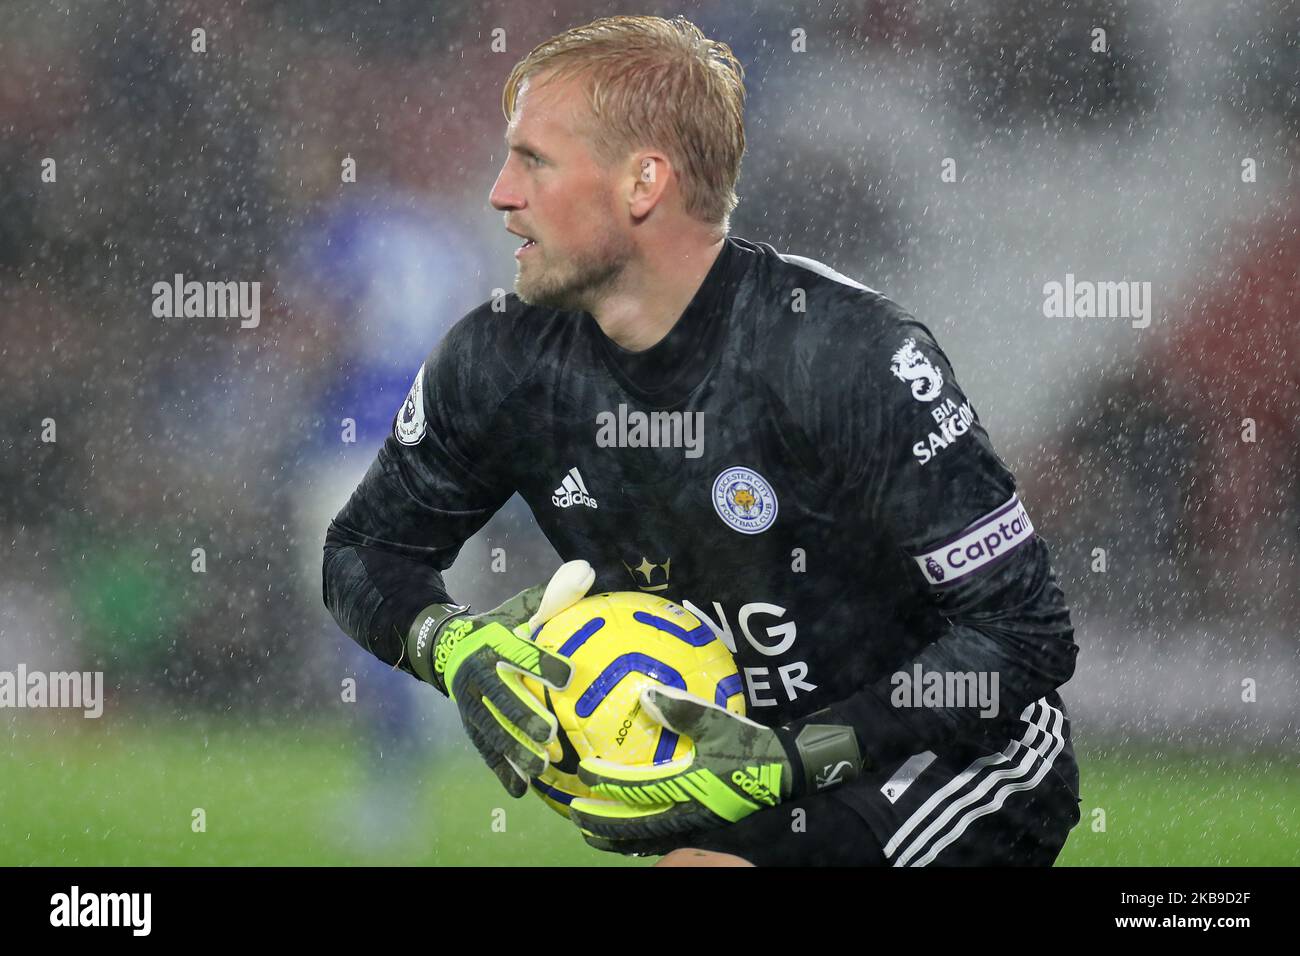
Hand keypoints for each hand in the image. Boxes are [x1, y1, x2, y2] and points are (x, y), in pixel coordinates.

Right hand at [406, 560, 595, 796]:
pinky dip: (501, 770)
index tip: (568, 675)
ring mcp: (469, 704)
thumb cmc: (498, 627)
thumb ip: (554, 595)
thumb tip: (587, 569)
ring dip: (514, 750)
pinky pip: (484, 750)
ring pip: (491, 729)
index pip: (519, 653)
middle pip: (502, 699)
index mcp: (494, 644)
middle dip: (524, 718)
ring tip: (541, 767)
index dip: (541, 663)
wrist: (445, 646)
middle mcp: (478, 675)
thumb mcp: (520, 609)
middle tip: (551, 735)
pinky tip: (520, 790)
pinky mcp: (469, 726)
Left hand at [569, 685, 861, 848]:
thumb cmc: (752, 748)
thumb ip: (684, 711)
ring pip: (647, 840)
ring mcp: (694, 827)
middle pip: (634, 826)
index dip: (605, 782)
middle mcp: (685, 814)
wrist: (789, 774)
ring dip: (618, 838)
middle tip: (576, 815)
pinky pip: (663, 840)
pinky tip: (635, 837)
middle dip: (602, 822)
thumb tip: (647, 696)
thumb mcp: (721, 724)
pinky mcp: (704, 829)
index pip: (634, 789)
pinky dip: (642, 841)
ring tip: (596, 834)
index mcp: (686, 788)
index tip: (583, 773)